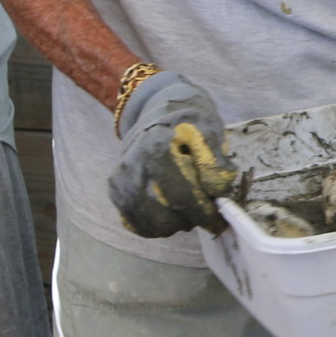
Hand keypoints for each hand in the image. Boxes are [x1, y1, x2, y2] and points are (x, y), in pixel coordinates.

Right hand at [107, 71, 237, 237]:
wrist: (158, 111)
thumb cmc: (189, 123)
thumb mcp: (209, 131)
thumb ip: (216, 162)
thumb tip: (218, 192)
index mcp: (157, 148)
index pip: (182, 197)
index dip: (205, 214)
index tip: (220, 221)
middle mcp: (132, 166)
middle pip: (166, 216)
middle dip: (192, 218)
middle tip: (204, 208)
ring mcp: (120, 181)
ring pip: (153, 225)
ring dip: (176, 223)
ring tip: (187, 204)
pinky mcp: (116, 191)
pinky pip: (139, 225)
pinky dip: (159, 225)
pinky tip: (171, 208)